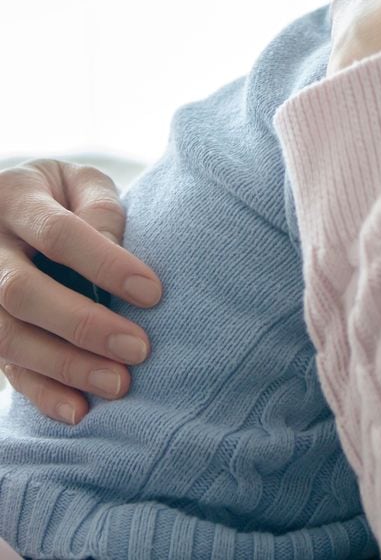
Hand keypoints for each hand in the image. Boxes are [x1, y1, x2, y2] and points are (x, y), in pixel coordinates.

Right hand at [0, 160, 161, 424]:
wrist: (16, 204)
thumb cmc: (65, 194)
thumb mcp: (82, 182)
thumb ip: (100, 209)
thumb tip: (118, 253)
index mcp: (15, 196)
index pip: (59, 234)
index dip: (106, 264)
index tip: (153, 293)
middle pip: (21, 292)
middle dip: (82, 325)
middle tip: (139, 349)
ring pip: (6, 336)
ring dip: (64, 366)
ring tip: (119, 384)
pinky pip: (3, 366)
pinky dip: (40, 392)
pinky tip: (79, 410)